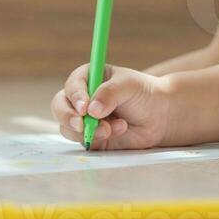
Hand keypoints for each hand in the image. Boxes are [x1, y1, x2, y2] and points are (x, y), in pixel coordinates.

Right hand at [51, 64, 171, 149]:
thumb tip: (91, 110)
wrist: (158, 116)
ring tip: (118, 126)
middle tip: (82, 125)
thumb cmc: (143, 93)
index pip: (72, 86)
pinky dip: (98, 139)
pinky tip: (120, 130)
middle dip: (69, 117)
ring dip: (89, 130)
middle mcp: (81, 98)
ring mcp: (83, 119)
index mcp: (88, 77)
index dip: (76, 97)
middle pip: (60, 107)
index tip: (85, 108)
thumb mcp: (129, 86)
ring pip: (68, 127)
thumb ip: (110, 94)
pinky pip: (83, 141)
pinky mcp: (89, 137)